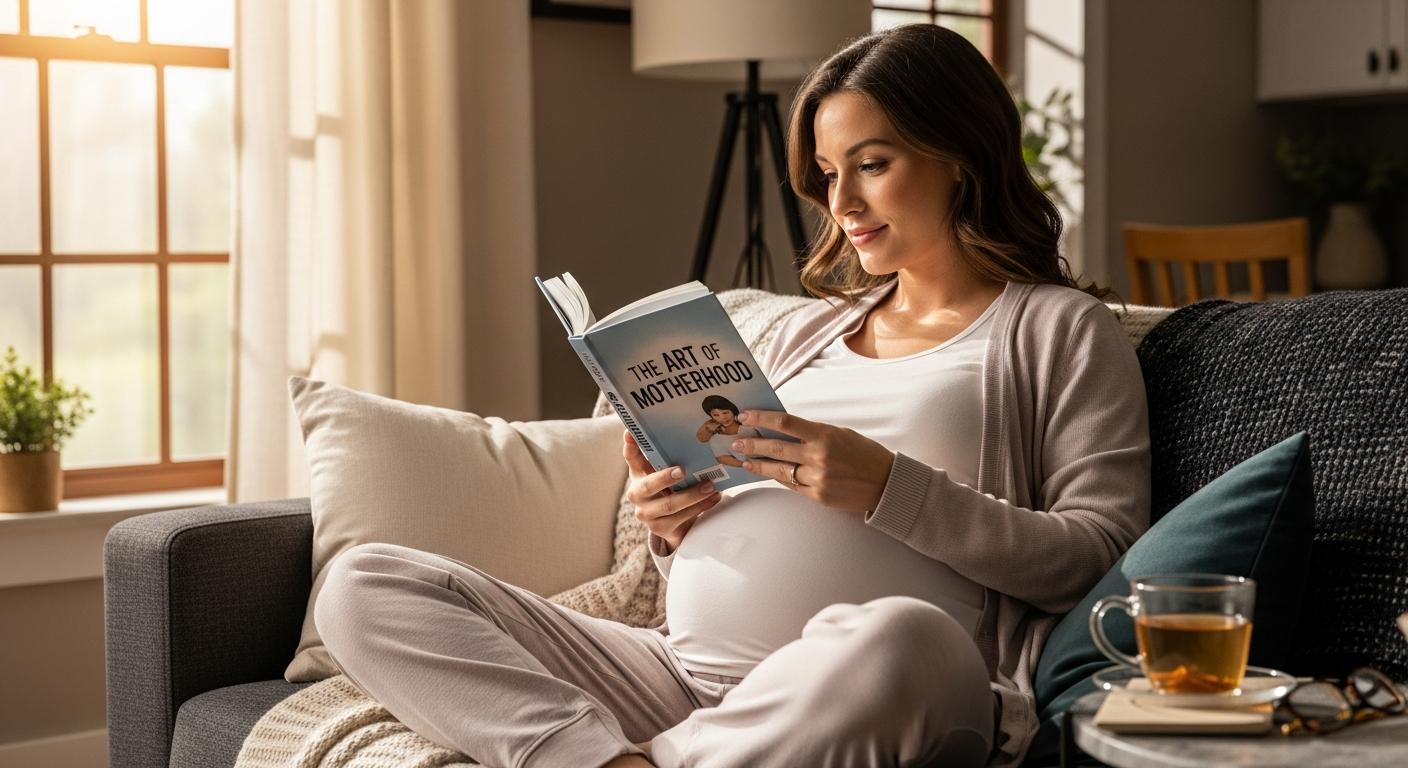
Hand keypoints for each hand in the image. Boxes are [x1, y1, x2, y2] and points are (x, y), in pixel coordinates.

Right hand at [622, 430, 721, 550]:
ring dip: (693, 495)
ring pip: (669, 505)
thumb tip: (686, 435)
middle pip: (649, 485)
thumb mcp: (666, 474)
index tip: (631, 432)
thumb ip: (668, 459)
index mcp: (638, 475)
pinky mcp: (660, 529)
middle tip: (682, 470)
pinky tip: (713, 498)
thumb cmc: (671, 491)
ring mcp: (647, 514)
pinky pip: (682, 518)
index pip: (631, 457)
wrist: (673, 525)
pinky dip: (700, 507)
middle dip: (665, 478)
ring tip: (710, 486)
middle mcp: (637, 494)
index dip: (630, 445)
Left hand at [731, 410, 894, 515]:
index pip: (785, 422)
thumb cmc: (864, 454)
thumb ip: (813, 432)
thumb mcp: (840, 434)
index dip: (761, 418)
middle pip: (775, 448)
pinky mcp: (817, 496)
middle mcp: (818, 456)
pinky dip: (779, 478)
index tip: (745, 416)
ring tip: (745, 460)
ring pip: (779, 470)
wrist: (886, 483)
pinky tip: (768, 474)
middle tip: (735, 441)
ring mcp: (817, 478)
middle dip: (752, 444)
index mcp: (824, 435)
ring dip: (759, 465)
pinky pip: (791, 485)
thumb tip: (783, 428)